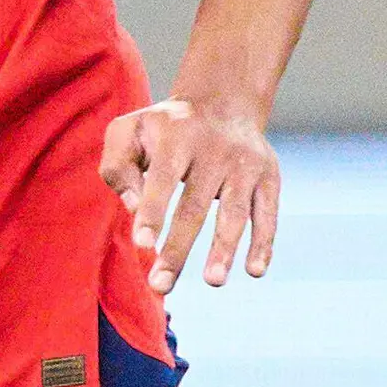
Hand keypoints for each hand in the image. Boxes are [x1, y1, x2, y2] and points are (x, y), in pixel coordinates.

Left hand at [101, 96, 280, 294]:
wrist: (222, 101)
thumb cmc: (163, 129)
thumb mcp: (129, 131)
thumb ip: (118, 167)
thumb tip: (134, 209)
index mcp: (175, 137)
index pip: (163, 178)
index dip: (154, 211)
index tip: (143, 245)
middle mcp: (214, 149)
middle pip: (195, 205)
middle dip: (179, 247)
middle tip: (161, 285)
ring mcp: (245, 163)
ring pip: (235, 211)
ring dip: (225, 248)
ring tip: (213, 281)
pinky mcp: (269, 177)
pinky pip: (267, 213)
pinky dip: (264, 242)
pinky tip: (255, 271)